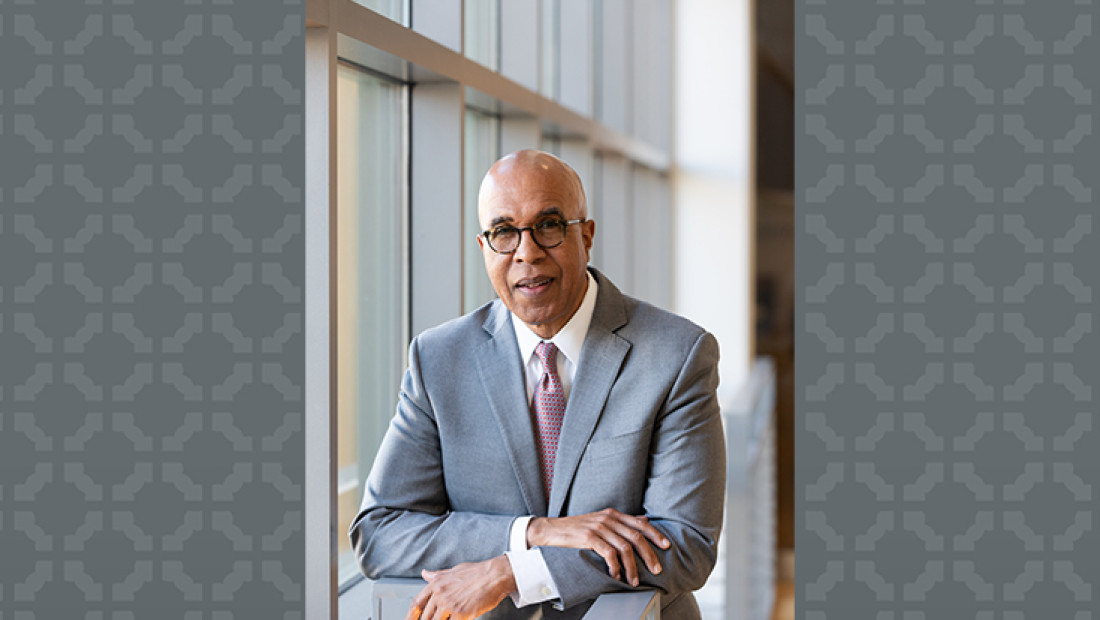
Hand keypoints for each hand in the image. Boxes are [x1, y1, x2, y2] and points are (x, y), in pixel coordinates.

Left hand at [405, 555, 515, 619]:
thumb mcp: (454, 571)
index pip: (417, 603)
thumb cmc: (478, 572)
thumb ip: (437, 575)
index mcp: (436, 583)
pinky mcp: (461, 614)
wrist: (495, 575)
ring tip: (450, 618)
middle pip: (425, 617)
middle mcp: (440, 594)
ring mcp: (449, 604)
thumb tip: (425, 573)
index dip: (410, 615)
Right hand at [526, 508, 670, 586]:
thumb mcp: (601, 520)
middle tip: (656, 569)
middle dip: (649, 555)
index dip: (655, 534)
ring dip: (632, 567)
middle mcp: (608, 518)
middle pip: (636, 537)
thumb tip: (643, 521)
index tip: (666, 546)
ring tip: (634, 580)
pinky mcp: (589, 537)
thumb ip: (621, 522)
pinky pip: (609, 554)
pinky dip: (615, 567)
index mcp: (613, 514)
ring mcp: (599, 527)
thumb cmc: (576, 528)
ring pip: (625, 548)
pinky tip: (616, 576)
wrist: (551, 530)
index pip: (640, 523)